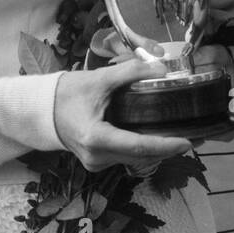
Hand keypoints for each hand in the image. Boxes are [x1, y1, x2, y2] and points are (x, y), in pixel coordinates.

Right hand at [53, 57, 192, 172]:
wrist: (42, 110)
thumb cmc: (68, 93)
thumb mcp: (99, 79)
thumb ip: (130, 72)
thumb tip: (161, 69)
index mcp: (96, 138)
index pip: (138, 146)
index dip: (165, 145)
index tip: (187, 142)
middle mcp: (97, 157)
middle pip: (140, 155)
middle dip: (167, 147)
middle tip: (192, 135)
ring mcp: (96, 163)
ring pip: (134, 159)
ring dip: (156, 149)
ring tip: (178, 135)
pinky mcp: (97, 163)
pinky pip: (126, 158)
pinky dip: (142, 149)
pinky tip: (156, 137)